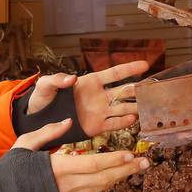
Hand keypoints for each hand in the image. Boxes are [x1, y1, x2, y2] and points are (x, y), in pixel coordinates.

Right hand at [11, 119, 149, 191]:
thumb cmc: (11, 169)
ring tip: (137, 167)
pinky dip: (107, 182)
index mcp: (58, 168)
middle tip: (145, 162)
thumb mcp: (25, 143)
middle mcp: (67, 184)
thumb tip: (69, 122)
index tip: (130, 154)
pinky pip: (93, 190)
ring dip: (121, 177)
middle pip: (103, 177)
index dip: (113, 161)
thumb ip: (48, 132)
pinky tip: (118, 175)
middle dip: (126, 170)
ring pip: (101, 186)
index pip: (92, 165)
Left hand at [26, 61, 149, 136]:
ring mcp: (99, 112)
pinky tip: (133, 119)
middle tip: (153, 89)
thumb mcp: (46, 85)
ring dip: (135, 107)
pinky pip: (114, 124)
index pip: (114, 74)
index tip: (145, 64)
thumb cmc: (43, 98)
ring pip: (123, 108)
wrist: (39, 120)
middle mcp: (99, 96)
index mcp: (90, 82)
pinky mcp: (96, 127)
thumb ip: (57, 79)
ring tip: (148, 107)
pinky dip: (124, 122)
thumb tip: (72, 78)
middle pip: (124, 91)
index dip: (129, 69)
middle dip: (138, 89)